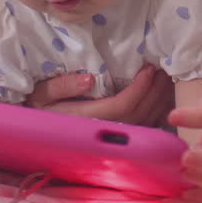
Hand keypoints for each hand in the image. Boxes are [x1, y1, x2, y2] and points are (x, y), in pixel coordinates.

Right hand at [26, 64, 173, 126]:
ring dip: (159, 99)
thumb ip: (62, 86)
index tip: (148, 68)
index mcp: (85, 119)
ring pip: (145, 122)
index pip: (121, 106)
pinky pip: (144, 126)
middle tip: (163, 66)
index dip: (139, 88)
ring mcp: (110, 135)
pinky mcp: (115, 135)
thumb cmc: (37, 105)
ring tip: (166, 76)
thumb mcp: (41, 93)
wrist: (35, 128)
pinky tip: (161, 93)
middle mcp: (101, 130)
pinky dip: (157, 109)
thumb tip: (89, 79)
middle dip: (155, 91)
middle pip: (139, 114)